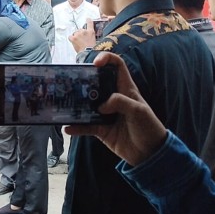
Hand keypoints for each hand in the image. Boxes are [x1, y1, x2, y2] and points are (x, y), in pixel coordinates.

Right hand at [64, 52, 166, 166]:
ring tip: (64, 105)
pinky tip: (68, 128)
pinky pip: (85, 126)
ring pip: (87, 105)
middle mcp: (113, 98)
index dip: (107, 59)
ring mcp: (105, 114)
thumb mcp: (138, 110)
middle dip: (83, 82)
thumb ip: (120, 102)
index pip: (117, 66)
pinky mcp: (101, 130)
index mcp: (125, 89)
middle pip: (95, 83)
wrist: (150, 154)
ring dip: (76, 106)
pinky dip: (77, 128)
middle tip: (71, 84)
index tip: (95, 63)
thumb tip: (100, 105)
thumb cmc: (148, 127)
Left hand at [69, 19, 97, 52]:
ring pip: (75, 33)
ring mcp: (78, 34)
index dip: (88, 20)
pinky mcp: (73, 38)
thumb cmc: (92, 49)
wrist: (88, 53)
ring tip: (79, 42)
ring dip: (76, 36)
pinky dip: (71, 39)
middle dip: (80, 34)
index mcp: (91, 32)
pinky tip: (74, 42)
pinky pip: (70, 37)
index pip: (89, 23)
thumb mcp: (94, 40)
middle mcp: (84, 31)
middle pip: (80, 30)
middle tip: (82, 40)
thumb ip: (91, 36)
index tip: (87, 19)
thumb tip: (88, 36)